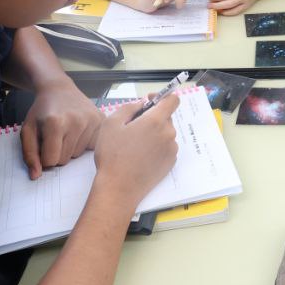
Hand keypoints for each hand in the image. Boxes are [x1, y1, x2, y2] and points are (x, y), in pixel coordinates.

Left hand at [20, 80, 102, 179]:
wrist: (59, 89)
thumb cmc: (42, 111)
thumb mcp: (28, 130)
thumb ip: (29, 154)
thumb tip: (36, 176)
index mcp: (55, 123)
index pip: (51, 161)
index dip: (44, 157)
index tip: (43, 146)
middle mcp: (77, 121)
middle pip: (65, 159)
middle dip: (57, 153)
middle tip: (55, 137)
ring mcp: (92, 120)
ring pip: (78, 155)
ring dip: (70, 148)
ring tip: (67, 132)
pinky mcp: (102, 120)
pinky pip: (92, 147)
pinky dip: (84, 143)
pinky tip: (79, 131)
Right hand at [92, 93, 179, 210]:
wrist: (119, 187)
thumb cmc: (113, 155)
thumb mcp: (111, 123)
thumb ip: (129, 107)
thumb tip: (141, 104)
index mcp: (155, 121)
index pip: (172, 100)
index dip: (162, 97)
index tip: (149, 101)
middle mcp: (168, 134)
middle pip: (166, 117)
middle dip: (152, 117)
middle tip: (134, 127)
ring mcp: (171, 149)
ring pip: (165, 133)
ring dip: (154, 133)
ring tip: (134, 144)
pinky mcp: (171, 162)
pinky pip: (166, 147)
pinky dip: (156, 146)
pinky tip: (141, 155)